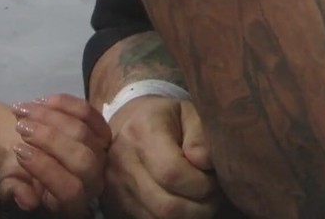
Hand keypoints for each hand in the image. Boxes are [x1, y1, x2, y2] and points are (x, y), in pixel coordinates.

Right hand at [7, 94, 110, 217]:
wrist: (26, 146)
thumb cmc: (19, 169)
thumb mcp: (10, 183)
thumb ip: (15, 192)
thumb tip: (28, 200)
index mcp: (72, 203)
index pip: (69, 189)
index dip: (44, 168)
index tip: (17, 149)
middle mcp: (93, 180)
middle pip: (82, 159)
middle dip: (49, 139)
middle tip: (20, 126)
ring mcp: (101, 153)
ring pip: (83, 132)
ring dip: (51, 117)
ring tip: (24, 110)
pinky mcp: (101, 130)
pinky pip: (89, 113)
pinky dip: (65, 104)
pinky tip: (43, 100)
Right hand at [102, 96, 219, 217]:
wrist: (128, 122)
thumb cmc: (166, 119)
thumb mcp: (190, 115)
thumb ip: (202, 137)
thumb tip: (203, 163)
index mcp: (141, 131)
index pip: (173, 173)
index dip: (202, 184)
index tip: (212, 177)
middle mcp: (121, 159)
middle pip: (167, 206)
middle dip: (200, 207)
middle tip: (210, 194)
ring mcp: (113, 183)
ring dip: (187, 216)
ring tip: (195, 198)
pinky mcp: (113, 202)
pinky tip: (178, 202)